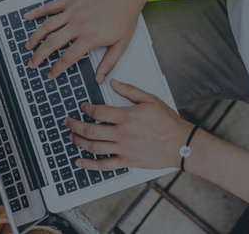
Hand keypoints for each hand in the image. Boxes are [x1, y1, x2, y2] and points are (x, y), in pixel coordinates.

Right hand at [23, 0, 145, 82]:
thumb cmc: (125, 14)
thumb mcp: (122, 43)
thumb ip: (109, 62)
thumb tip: (100, 77)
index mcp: (89, 38)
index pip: (67, 58)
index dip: (57, 69)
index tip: (50, 74)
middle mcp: (77, 25)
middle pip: (51, 43)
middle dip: (39, 56)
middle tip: (32, 63)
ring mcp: (72, 12)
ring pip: (47, 26)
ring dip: (35, 37)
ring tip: (28, 46)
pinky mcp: (71, 0)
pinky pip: (50, 6)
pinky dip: (37, 11)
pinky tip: (28, 17)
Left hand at [64, 79, 192, 170]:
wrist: (181, 144)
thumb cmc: (168, 123)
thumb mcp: (150, 100)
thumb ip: (130, 91)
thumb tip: (114, 83)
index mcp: (126, 117)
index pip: (98, 111)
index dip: (87, 108)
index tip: (83, 106)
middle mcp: (122, 134)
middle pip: (90, 129)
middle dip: (74, 125)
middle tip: (67, 122)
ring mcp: (123, 149)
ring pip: (93, 147)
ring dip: (79, 142)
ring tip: (71, 137)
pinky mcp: (127, 162)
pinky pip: (104, 165)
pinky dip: (89, 165)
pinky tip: (80, 162)